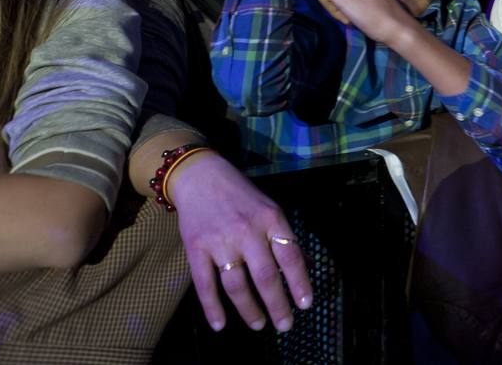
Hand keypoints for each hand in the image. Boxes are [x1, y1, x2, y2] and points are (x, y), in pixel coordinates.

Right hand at [166, 151, 311, 332]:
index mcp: (271, 219)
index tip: (306, 304)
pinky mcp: (195, 249)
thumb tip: (304, 266)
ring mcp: (220, 241)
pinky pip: (205, 284)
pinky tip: (220, 324)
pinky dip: (212, 308)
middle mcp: (247, 231)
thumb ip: (283, 236)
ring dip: (249, 310)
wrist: (201, 177)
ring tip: (259, 324)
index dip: (300, 282)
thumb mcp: (269, 208)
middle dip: (277, 305)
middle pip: (265, 276)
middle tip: (284, 325)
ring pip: (236, 285)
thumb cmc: (241, 196)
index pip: (290, 256)